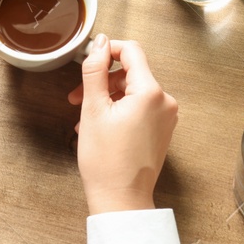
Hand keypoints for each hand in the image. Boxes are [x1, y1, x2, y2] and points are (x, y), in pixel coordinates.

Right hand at [70, 36, 178, 214]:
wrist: (121, 200)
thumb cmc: (106, 161)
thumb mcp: (93, 109)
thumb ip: (95, 70)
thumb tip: (100, 43)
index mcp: (150, 92)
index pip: (131, 51)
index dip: (107, 50)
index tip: (89, 60)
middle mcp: (165, 102)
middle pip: (131, 73)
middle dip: (103, 81)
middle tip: (77, 98)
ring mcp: (166, 117)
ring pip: (133, 92)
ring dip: (108, 98)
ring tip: (86, 118)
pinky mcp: (163, 131)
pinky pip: (140, 109)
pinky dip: (119, 111)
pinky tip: (100, 127)